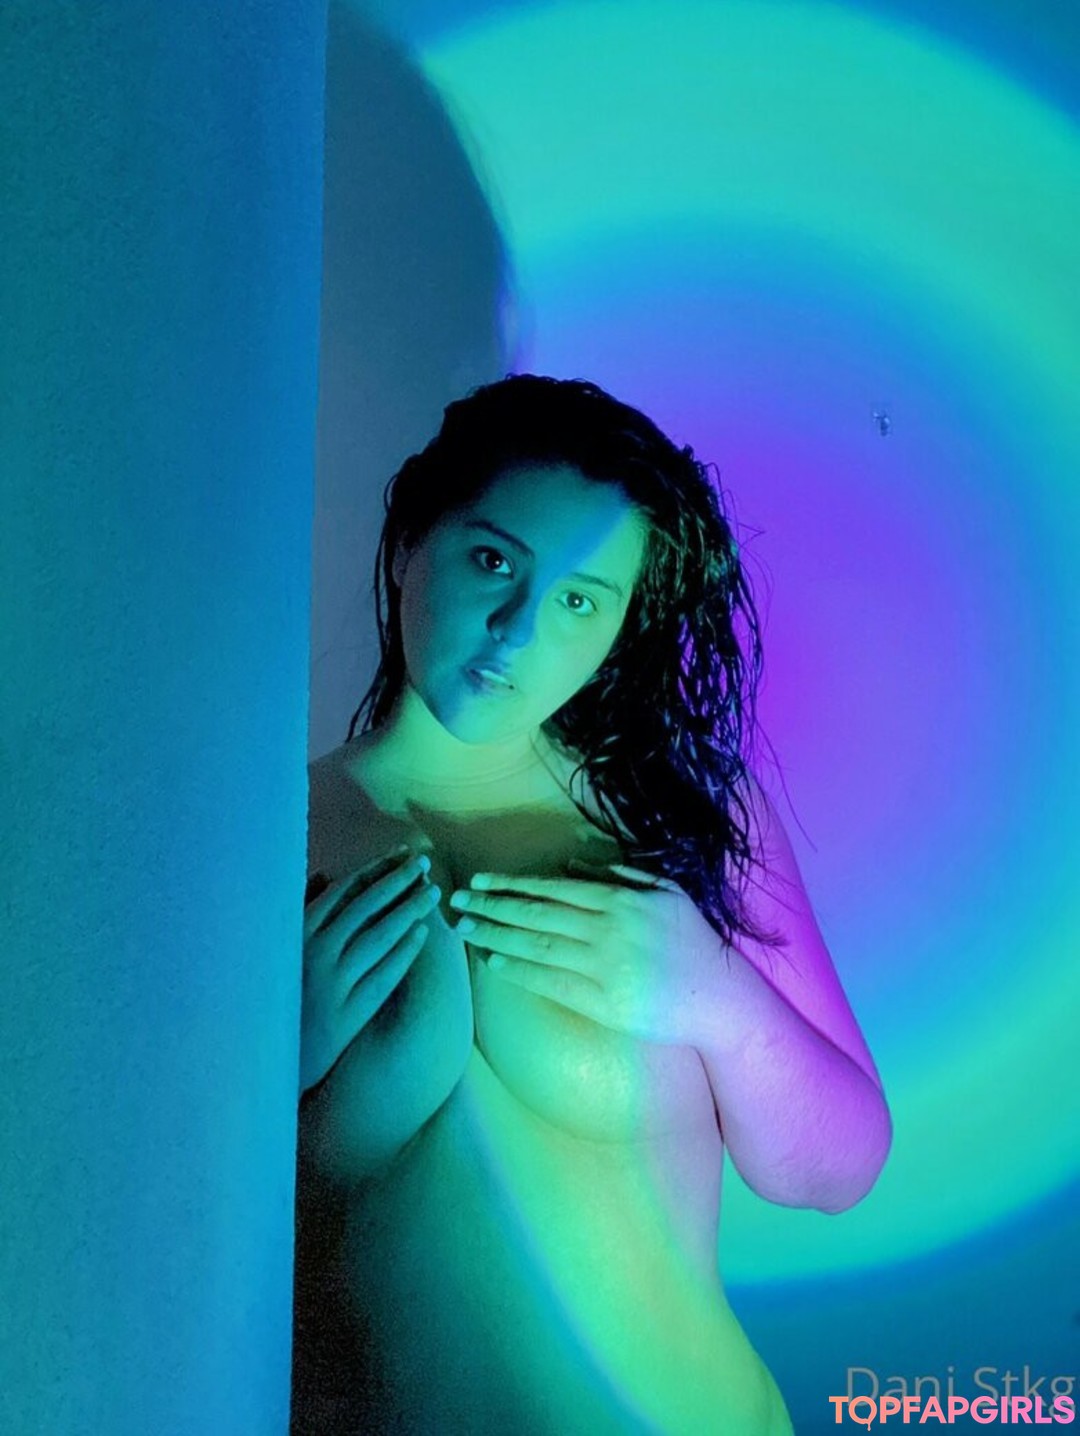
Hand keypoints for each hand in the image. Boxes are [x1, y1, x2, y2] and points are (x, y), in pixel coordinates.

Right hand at [300, 847, 440, 1093]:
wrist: (274, 1052)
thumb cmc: (281, 992)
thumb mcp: (283, 947)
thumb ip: (303, 909)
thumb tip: (325, 875)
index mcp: (298, 932)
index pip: (345, 891)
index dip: (376, 869)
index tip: (401, 853)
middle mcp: (315, 953)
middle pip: (366, 908)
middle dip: (398, 882)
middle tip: (424, 865)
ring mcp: (333, 983)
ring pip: (379, 938)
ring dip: (409, 911)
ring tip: (432, 894)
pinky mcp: (349, 1011)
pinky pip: (384, 975)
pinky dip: (404, 951)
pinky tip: (423, 933)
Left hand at [448, 862, 724, 1045]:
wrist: (719, 997)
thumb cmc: (692, 942)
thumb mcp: (666, 894)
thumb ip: (623, 875)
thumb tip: (573, 868)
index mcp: (621, 900)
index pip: (553, 889)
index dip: (513, 885)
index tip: (481, 881)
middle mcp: (609, 930)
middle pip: (537, 916)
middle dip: (492, 906)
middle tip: (458, 901)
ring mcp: (605, 968)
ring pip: (538, 948)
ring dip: (496, 937)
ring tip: (466, 930)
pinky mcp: (603, 1003)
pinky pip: (551, 984)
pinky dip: (520, 972)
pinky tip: (495, 963)